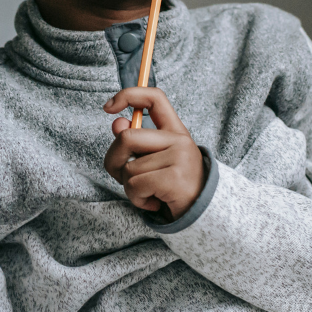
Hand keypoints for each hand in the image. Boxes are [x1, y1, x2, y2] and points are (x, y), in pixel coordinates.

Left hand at [102, 87, 203, 220]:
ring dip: (129, 188)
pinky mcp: (175, 178)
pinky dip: (137, 199)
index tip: (109, 108)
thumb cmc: (173, 188)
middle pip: (127, 138)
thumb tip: (117, 123)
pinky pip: (135, 186)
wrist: (202, 216)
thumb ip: (135, 142)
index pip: (154, 98)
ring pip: (129, 169)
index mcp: (175, 131)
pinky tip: (153, 203)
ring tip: (148, 194)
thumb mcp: (154, 161)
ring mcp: (180, 157)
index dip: (128, 95)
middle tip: (123, 177)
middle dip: (113, 161)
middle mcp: (180, 140)